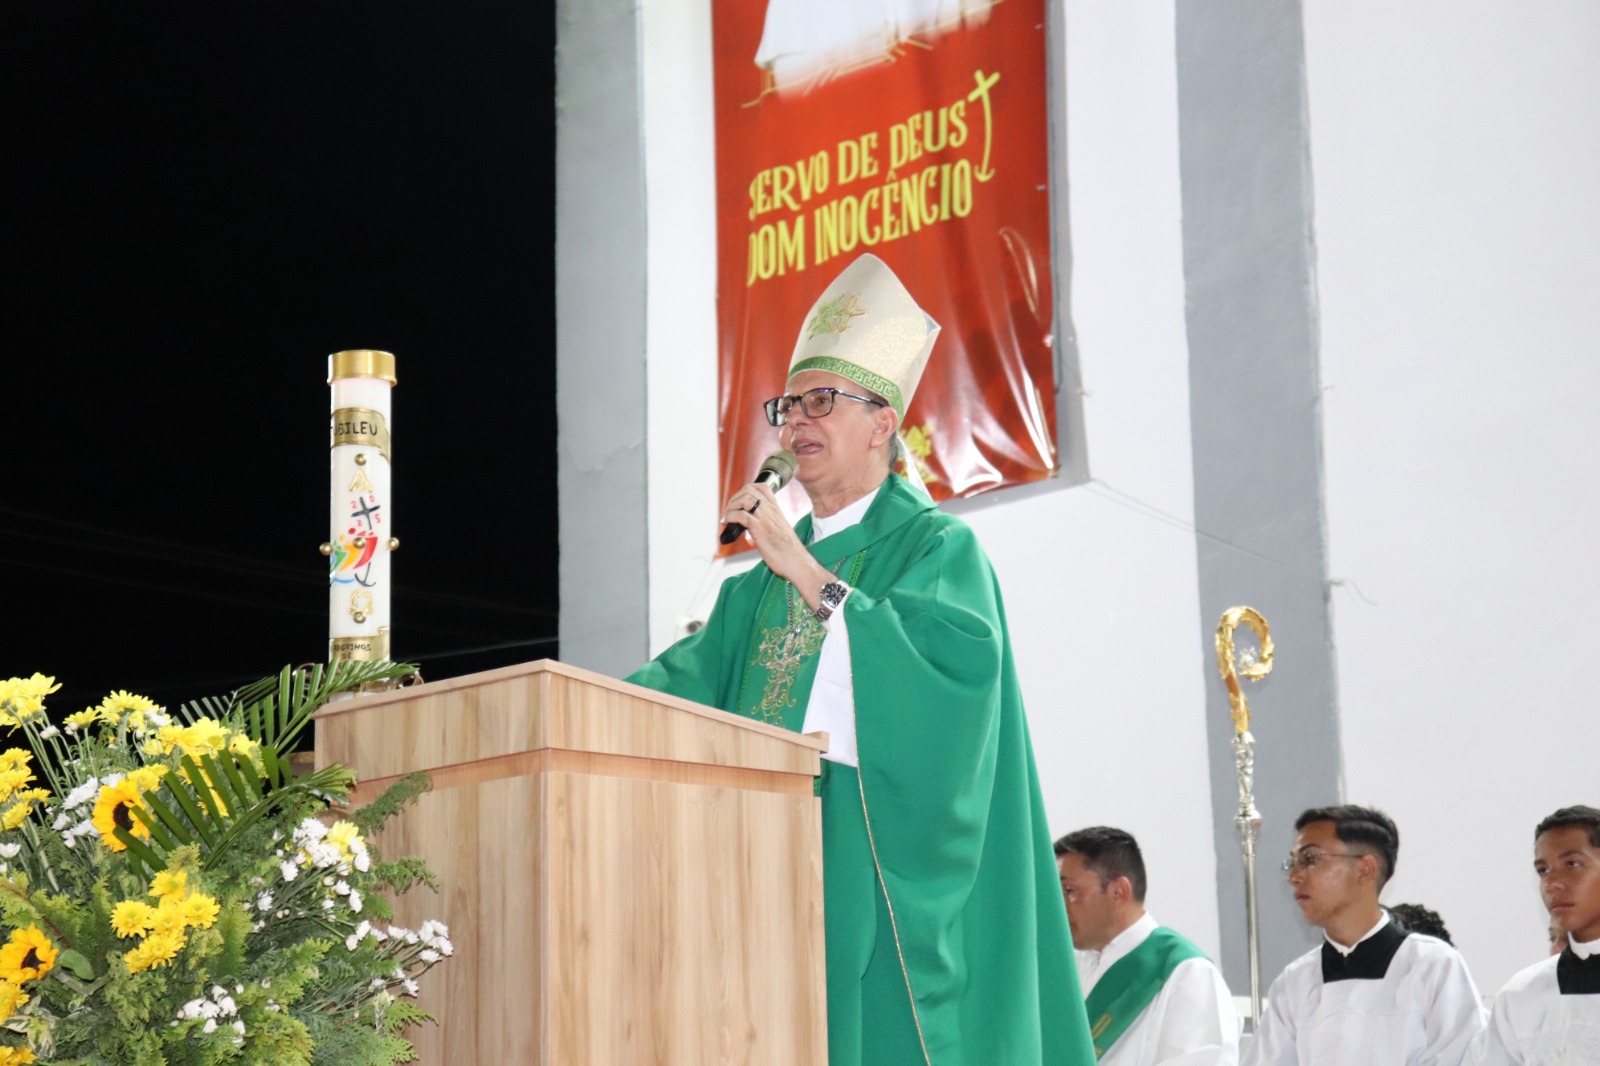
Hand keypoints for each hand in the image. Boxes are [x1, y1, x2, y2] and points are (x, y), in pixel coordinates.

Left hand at [720, 483, 831, 609]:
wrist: (796, 561)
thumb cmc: (788, 550)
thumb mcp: (779, 530)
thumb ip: (769, 523)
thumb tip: (753, 526)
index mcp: (776, 509)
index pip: (763, 487)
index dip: (747, 489)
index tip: (740, 499)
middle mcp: (771, 510)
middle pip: (749, 490)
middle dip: (735, 497)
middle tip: (730, 510)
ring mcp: (765, 517)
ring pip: (744, 498)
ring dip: (731, 505)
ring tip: (728, 516)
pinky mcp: (759, 528)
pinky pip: (741, 515)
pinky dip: (730, 516)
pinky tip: (728, 522)